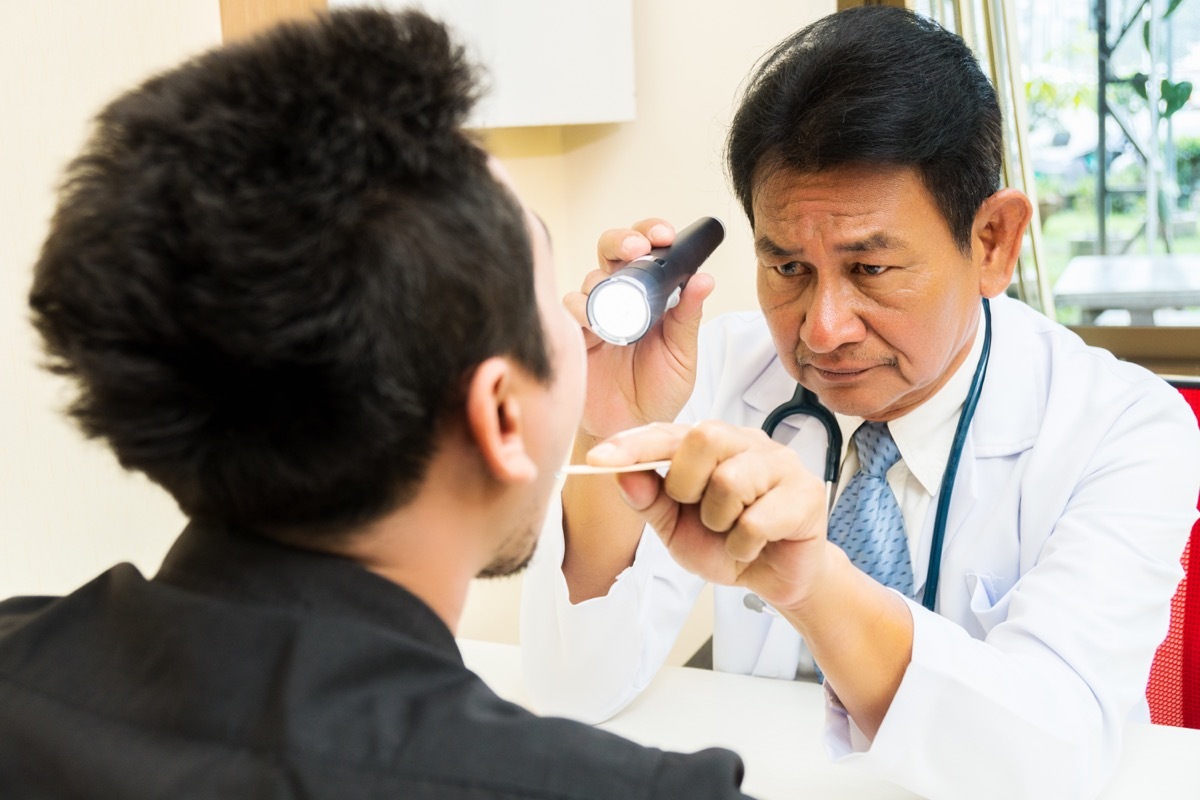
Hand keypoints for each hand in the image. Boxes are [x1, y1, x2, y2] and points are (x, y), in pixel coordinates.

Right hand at [565, 220, 715, 440]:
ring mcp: (594, 314)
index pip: (647, 251)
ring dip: (603, 283)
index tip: (664, 235)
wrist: (628, 430)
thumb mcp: (682, 355)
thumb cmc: (657, 392)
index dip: (651, 234)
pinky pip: (568, 309)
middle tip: (638, 249)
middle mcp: (620, 298)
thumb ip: (688, 317)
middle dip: (622, 241)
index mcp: (650, 296)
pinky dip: (579, 309)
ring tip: (618, 304)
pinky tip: (592, 322)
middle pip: (611, 251)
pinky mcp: (573, 335)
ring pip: (590, 279)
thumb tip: (704, 278)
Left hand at [587, 420, 832, 609]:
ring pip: (731, 480)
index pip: (666, 432)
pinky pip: (757, 520)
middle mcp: (745, 442)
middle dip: (688, 486)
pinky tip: (753, 546)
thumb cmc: (726, 543)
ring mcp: (779, 463)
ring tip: (731, 532)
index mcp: (710, 444)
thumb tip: (621, 474)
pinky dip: (743, 545)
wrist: (774, 578)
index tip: (597, 459)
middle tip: (700, 513)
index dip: (632, 445)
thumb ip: (649, 499)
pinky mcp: (806, 493)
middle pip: (704, 438)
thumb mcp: (674, 527)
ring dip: (720, 522)